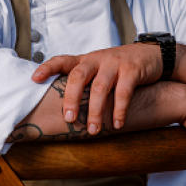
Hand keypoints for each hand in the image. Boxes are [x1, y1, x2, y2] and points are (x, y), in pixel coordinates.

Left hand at [31, 44, 163, 133]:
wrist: (151, 55)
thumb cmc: (119, 66)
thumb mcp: (99, 68)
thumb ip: (84, 81)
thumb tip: (64, 107)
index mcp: (86, 60)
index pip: (62, 60)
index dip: (47, 68)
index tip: (34, 79)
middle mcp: (97, 59)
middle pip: (78, 76)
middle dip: (71, 98)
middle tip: (69, 119)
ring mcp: (114, 63)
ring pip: (100, 88)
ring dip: (95, 111)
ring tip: (94, 130)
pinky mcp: (132, 70)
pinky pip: (123, 92)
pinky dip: (119, 110)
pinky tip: (117, 124)